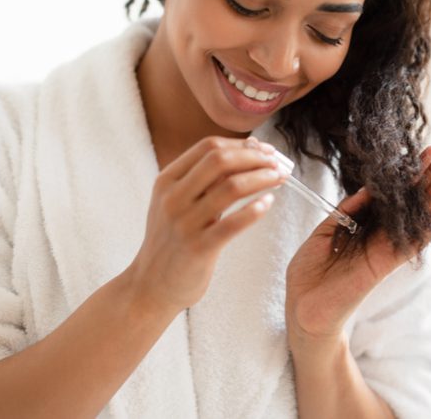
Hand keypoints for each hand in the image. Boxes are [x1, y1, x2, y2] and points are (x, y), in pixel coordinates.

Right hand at [126, 136, 287, 314]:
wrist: (150, 285)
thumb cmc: (172, 240)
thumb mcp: (177, 202)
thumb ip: (205, 180)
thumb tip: (248, 152)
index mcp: (167, 180)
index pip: (208, 147)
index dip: (242, 144)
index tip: (264, 150)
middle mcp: (173, 197)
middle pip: (220, 160)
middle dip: (255, 157)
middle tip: (277, 163)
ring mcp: (185, 223)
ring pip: (231, 188)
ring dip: (262, 178)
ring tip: (280, 179)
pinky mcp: (199, 248)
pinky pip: (233, 224)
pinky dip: (255, 209)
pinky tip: (268, 203)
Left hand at [285, 144, 430, 344]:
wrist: (303, 306)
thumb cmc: (311, 271)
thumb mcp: (326, 229)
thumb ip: (348, 209)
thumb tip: (368, 189)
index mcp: (368, 222)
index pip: (396, 191)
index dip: (412, 170)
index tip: (429, 148)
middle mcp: (383, 233)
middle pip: (415, 198)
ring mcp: (388, 247)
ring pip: (420, 214)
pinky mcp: (386, 263)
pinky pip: (413, 241)